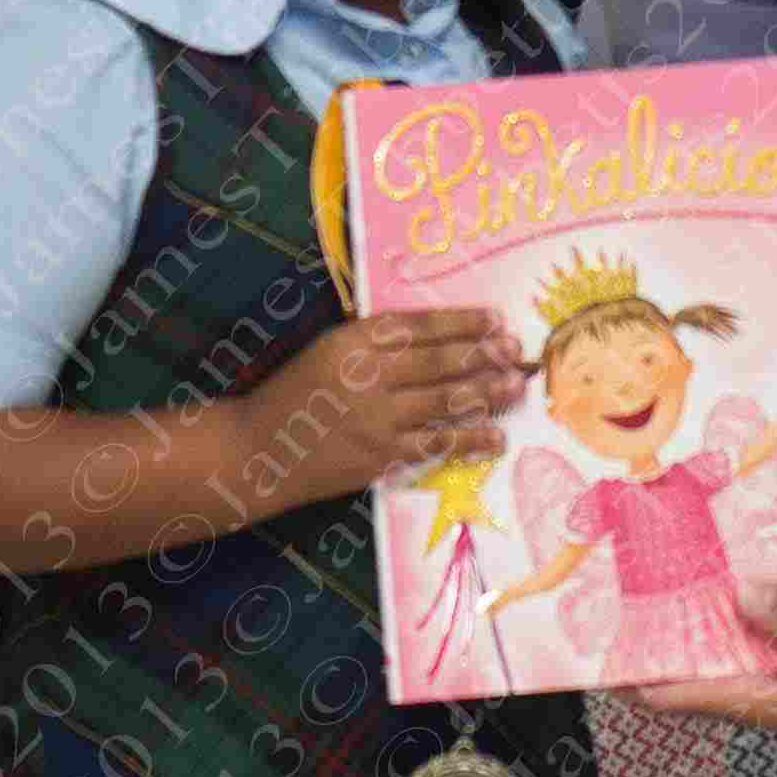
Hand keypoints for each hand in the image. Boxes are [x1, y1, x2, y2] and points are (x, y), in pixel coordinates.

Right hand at [239, 313, 527, 510]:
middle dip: (486, 355)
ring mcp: (376, 419)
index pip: (420, 326)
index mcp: (353, 341)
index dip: (463, 322)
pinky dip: (470, 440)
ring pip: (446, 402)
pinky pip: (436, 446)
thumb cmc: (296, 394)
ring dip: (488, 393)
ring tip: (517, 386)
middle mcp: (367, 376)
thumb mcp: (329, 349)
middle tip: (518, 352)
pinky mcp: (380, 457)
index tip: (497, 320)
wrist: (258, 450)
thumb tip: (443, 334)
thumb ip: (377, 340)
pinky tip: (496, 436)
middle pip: (441, 362)